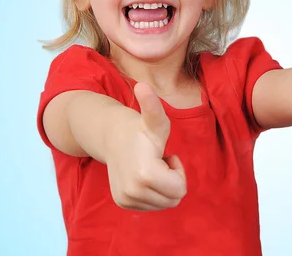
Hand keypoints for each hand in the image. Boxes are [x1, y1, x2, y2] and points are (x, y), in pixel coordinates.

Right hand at [106, 82, 186, 210]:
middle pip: (173, 199)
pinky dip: (152, 192)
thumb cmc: (140, 127)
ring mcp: (126, 198)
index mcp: (145, 174)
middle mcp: (133, 191)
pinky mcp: (122, 202)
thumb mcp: (154, 118)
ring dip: (163, 186)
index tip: (168, 155)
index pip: (180, 190)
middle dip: (172, 180)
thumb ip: (152, 105)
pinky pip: (151, 206)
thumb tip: (143, 85)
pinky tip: (142, 173)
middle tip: (160, 160)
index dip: (179, 171)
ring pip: (163, 204)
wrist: (111, 136)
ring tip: (150, 165)